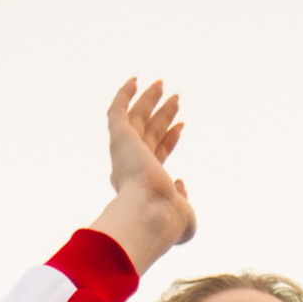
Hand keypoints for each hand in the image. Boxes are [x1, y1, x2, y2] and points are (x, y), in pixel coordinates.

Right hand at [89, 77, 194, 271]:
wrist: (150, 213)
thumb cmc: (167, 220)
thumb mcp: (184, 215)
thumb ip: (182, 199)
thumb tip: (180, 184)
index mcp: (143, 184)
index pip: (156, 155)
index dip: (169, 140)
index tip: (181, 127)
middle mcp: (131, 167)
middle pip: (149, 133)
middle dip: (163, 116)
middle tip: (176, 99)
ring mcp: (125, 151)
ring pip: (137, 119)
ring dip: (149, 101)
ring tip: (163, 85)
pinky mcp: (120, 138)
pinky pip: (118, 111)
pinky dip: (125, 95)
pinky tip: (136, 80)